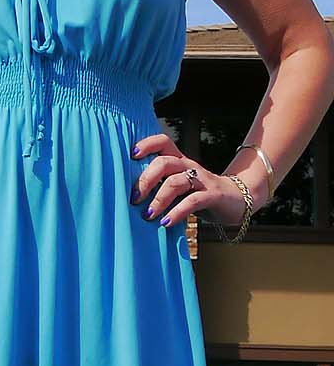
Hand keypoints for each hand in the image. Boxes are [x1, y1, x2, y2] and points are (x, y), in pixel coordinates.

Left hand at [129, 132, 257, 229]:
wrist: (237, 201)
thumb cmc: (199, 194)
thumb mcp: (178, 187)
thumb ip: (159, 185)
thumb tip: (128, 196)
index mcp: (179, 161)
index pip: (163, 142)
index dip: (147, 144)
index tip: (131, 155)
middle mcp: (189, 166)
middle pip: (164, 162)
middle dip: (146, 179)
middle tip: (134, 198)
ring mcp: (202, 180)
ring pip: (176, 182)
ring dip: (159, 199)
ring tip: (148, 215)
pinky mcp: (212, 195)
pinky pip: (192, 201)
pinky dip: (177, 212)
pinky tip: (166, 223)